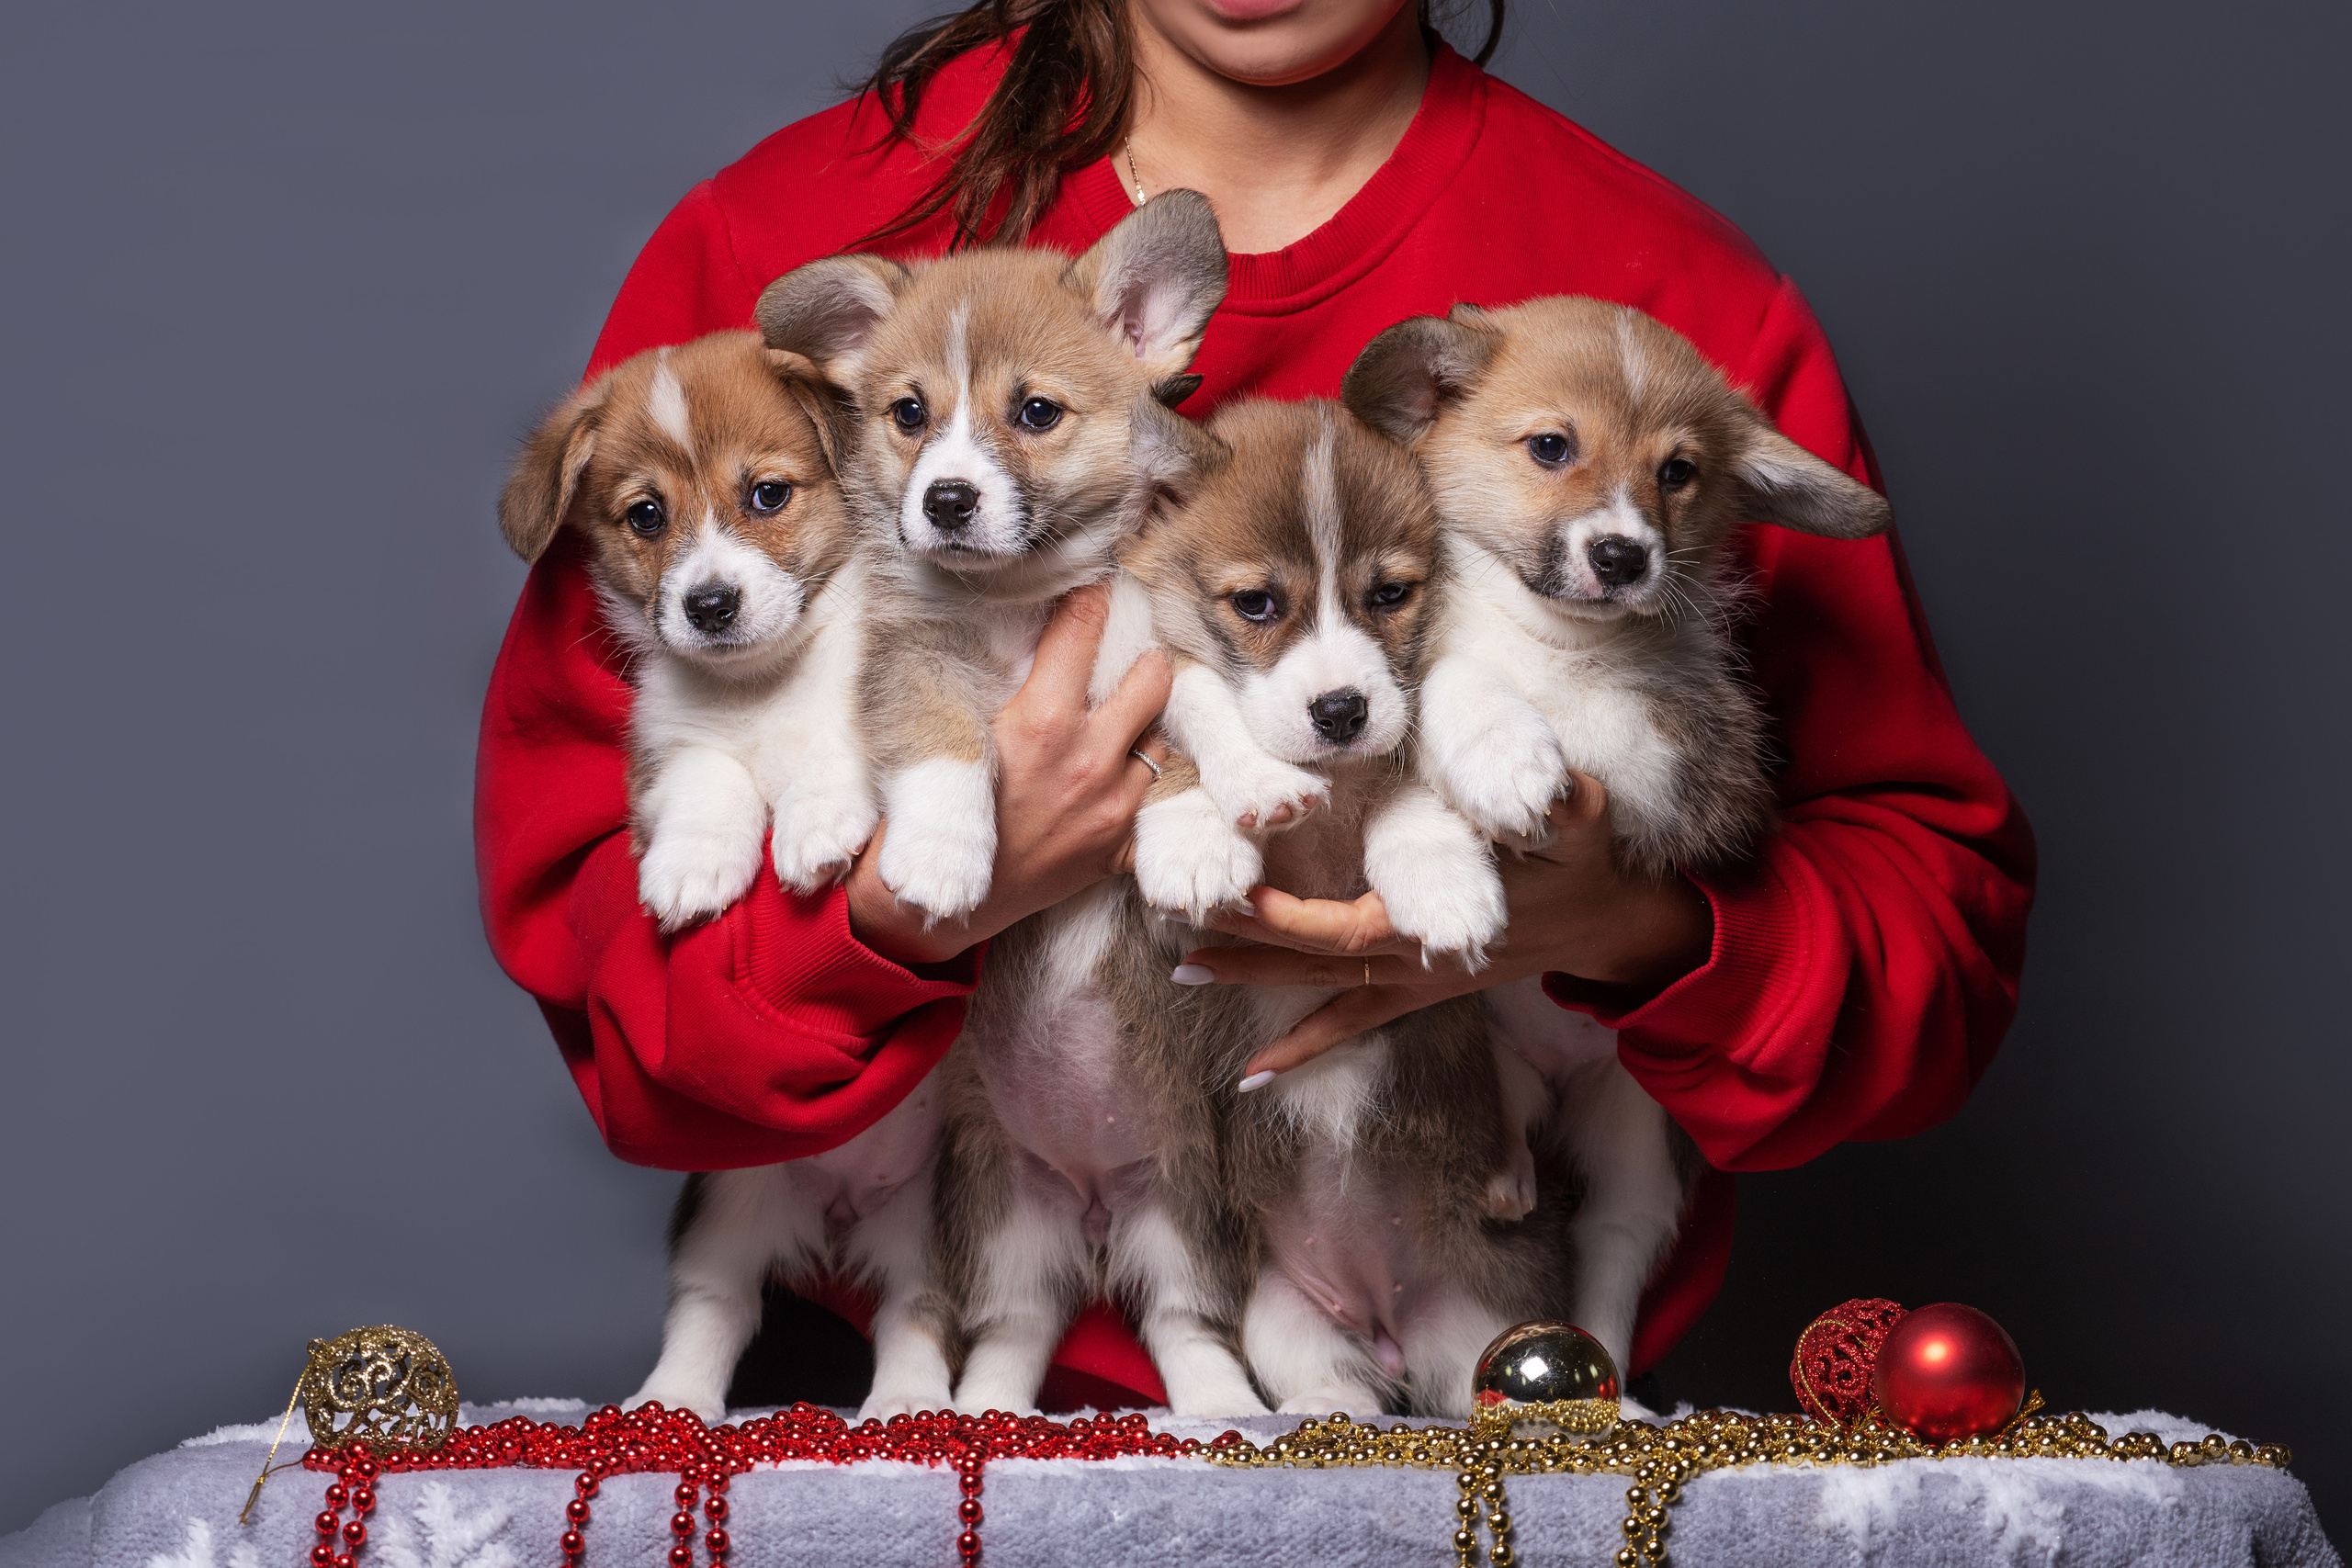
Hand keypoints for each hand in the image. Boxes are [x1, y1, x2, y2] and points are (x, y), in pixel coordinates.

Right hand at [848, 585, 1169, 965]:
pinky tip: (1125, 779)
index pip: (1084, 628)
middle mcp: (1088, 759)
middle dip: (1142, 660)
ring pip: (1161, 738)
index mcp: (1043, 721)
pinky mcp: (1118, 849)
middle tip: (1124, 660)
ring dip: (1144, 727)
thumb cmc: (939, 808)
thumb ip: (1005, 681)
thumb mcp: (961, 729)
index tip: (1096, 587)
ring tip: (1122, 723)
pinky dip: (1145, 788)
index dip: (1093, 597)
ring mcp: (1112, 807)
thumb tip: (1035, 626)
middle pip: (1154, 677)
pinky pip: (1158, 804)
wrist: (938, 899)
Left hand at [1179, 773, 1713, 1077]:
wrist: (1605, 919)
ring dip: (1254, 979)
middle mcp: (1410, 956)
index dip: (1287, 921)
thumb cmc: (1584, 858)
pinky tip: (1253, 1074)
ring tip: (1185, 973)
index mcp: (1431, 917)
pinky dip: (1301, 1046)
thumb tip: (1557, 789)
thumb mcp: (1583, 820)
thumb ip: (1565, 805)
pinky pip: (1349, 1021)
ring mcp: (1410, 978)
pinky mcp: (1414, 985)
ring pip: (1318, 986)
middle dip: (1244, 943)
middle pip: (1311, 956)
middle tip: (1177, 930)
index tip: (1235, 898)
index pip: (1343, 927)